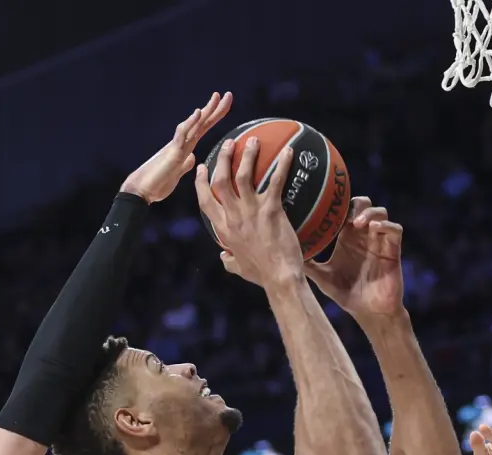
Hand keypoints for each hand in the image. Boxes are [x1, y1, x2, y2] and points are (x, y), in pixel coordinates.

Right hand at [120, 93, 232, 203]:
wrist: (141, 191)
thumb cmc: (157, 183)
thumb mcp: (177, 174)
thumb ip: (184, 164)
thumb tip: (192, 158)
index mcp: (185, 148)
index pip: (203, 128)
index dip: (215, 116)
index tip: (226, 103)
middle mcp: (182, 143)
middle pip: (202, 123)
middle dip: (215, 108)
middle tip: (228, 94)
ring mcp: (177, 146)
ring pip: (193, 124)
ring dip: (205, 111)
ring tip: (216, 97)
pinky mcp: (172, 153)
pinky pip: (182, 135)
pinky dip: (190, 123)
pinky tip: (198, 113)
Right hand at [195, 137, 303, 287]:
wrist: (279, 278)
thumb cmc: (262, 275)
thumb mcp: (240, 268)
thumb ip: (229, 260)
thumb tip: (223, 256)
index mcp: (224, 229)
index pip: (205, 200)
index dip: (201, 182)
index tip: (201, 168)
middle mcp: (233, 216)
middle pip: (221, 180)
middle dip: (223, 159)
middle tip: (228, 144)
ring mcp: (251, 212)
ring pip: (242, 175)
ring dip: (247, 155)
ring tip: (253, 140)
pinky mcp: (271, 210)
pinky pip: (276, 181)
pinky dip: (283, 164)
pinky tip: (290, 151)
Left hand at [302, 197, 404, 319]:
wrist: (368, 312)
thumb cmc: (346, 294)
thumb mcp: (322, 276)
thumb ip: (307, 264)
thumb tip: (284, 255)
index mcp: (347, 237)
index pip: (346, 210)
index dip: (340, 204)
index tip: (327, 207)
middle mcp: (364, 235)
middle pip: (364, 205)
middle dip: (357, 203)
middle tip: (345, 215)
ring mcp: (379, 241)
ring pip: (381, 212)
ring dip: (370, 212)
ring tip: (357, 223)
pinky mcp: (393, 250)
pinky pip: (395, 229)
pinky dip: (385, 225)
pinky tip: (372, 228)